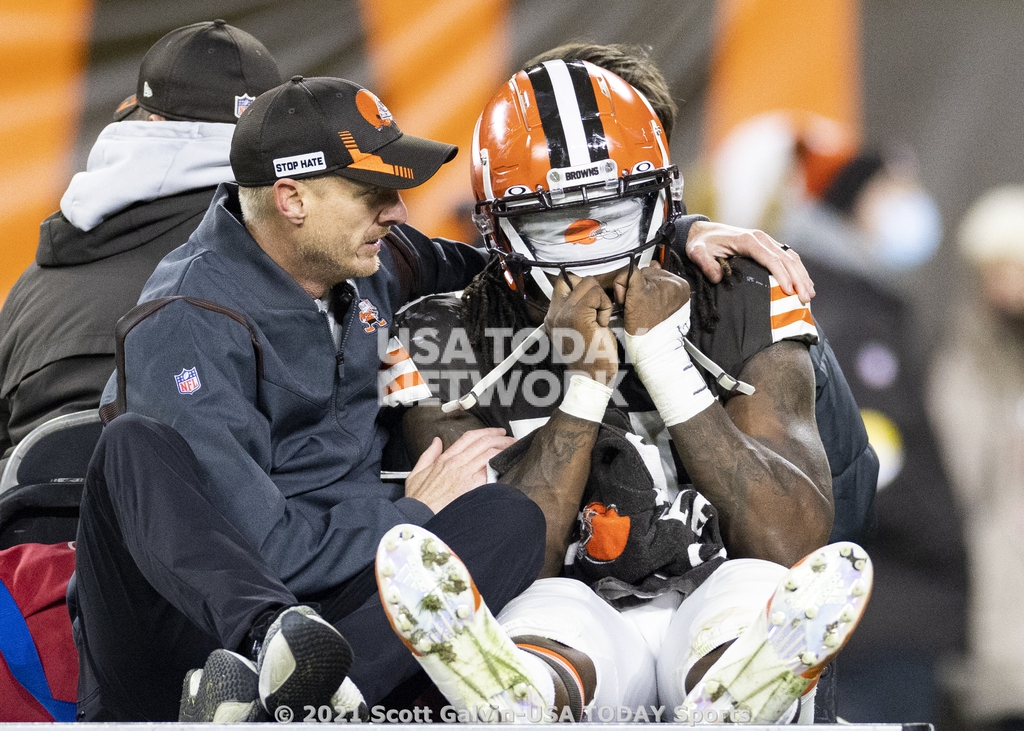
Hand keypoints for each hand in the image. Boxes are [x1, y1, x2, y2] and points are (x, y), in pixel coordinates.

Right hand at [404, 428, 514, 511]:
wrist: (420, 516)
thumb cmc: (419, 500)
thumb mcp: (416, 473)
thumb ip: (427, 455)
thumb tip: (436, 442)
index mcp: (445, 459)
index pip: (469, 438)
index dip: (486, 432)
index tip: (496, 433)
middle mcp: (457, 463)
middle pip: (483, 442)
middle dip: (500, 438)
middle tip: (510, 439)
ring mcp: (466, 473)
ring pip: (489, 453)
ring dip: (504, 449)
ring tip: (513, 449)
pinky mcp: (474, 486)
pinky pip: (491, 470)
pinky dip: (500, 464)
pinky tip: (508, 464)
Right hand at [544, 275, 618, 385]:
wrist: (593, 379)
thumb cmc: (593, 358)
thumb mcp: (582, 329)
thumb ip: (579, 309)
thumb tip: (590, 287)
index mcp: (553, 317)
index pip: (562, 282)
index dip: (581, 286)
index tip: (593, 302)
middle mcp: (554, 314)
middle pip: (574, 278)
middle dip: (592, 290)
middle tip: (597, 312)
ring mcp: (563, 314)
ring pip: (587, 283)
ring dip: (600, 299)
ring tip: (600, 320)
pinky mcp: (577, 316)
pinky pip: (596, 294)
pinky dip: (605, 306)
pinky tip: (603, 323)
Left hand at [615, 263, 690, 335]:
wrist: (655, 346)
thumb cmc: (658, 328)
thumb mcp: (665, 303)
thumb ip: (660, 282)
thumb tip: (654, 264)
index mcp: (681, 286)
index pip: (659, 272)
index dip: (648, 286)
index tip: (647, 300)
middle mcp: (671, 282)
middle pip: (647, 272)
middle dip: (638, 287)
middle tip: (639, 305)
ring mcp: (656, 285)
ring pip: (636, 274)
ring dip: (629, 289)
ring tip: (634, 306)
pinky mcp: (641, 290)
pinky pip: (628, 274)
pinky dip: (621, 284)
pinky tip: (624, 300)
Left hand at [685, 220, 814, 302]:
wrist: (702, 232)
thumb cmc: (701, 244)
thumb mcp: (697, 252)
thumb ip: (705, 264)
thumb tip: (717, 277)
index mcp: (748, 241)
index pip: (770, 258)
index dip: (781, 275)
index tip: (789, 291)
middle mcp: (761, 238)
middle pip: (785, 259)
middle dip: (798, 279)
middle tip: (805, 298)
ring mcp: (766, 241)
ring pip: (790, 257)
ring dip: (802, 275)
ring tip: (810, 294)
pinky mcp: (767, 246)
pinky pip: (787, 257)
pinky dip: (798, 270)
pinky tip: (804, 283)